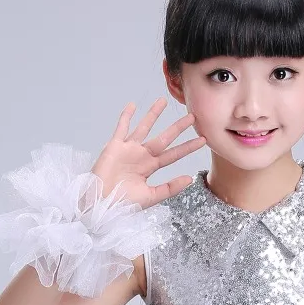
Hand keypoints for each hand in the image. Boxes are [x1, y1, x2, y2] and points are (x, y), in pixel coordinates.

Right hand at [90, 98, 205, 208]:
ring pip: (144, 127)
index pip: (173, 154)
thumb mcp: (151, 196)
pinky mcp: (115, 146)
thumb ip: (170, 188)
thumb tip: (189, 178)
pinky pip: (121, 128)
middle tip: (191, 117)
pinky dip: (126, 116)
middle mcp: (141, 156)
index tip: (202, 140)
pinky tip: (132, 105)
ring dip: (153, 114)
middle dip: (177, 128)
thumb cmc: (123, 203)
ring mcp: (128, 149)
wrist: (101, 203)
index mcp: (150, 168)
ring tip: (163, 101)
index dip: (187, 147)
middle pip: (163, 138)